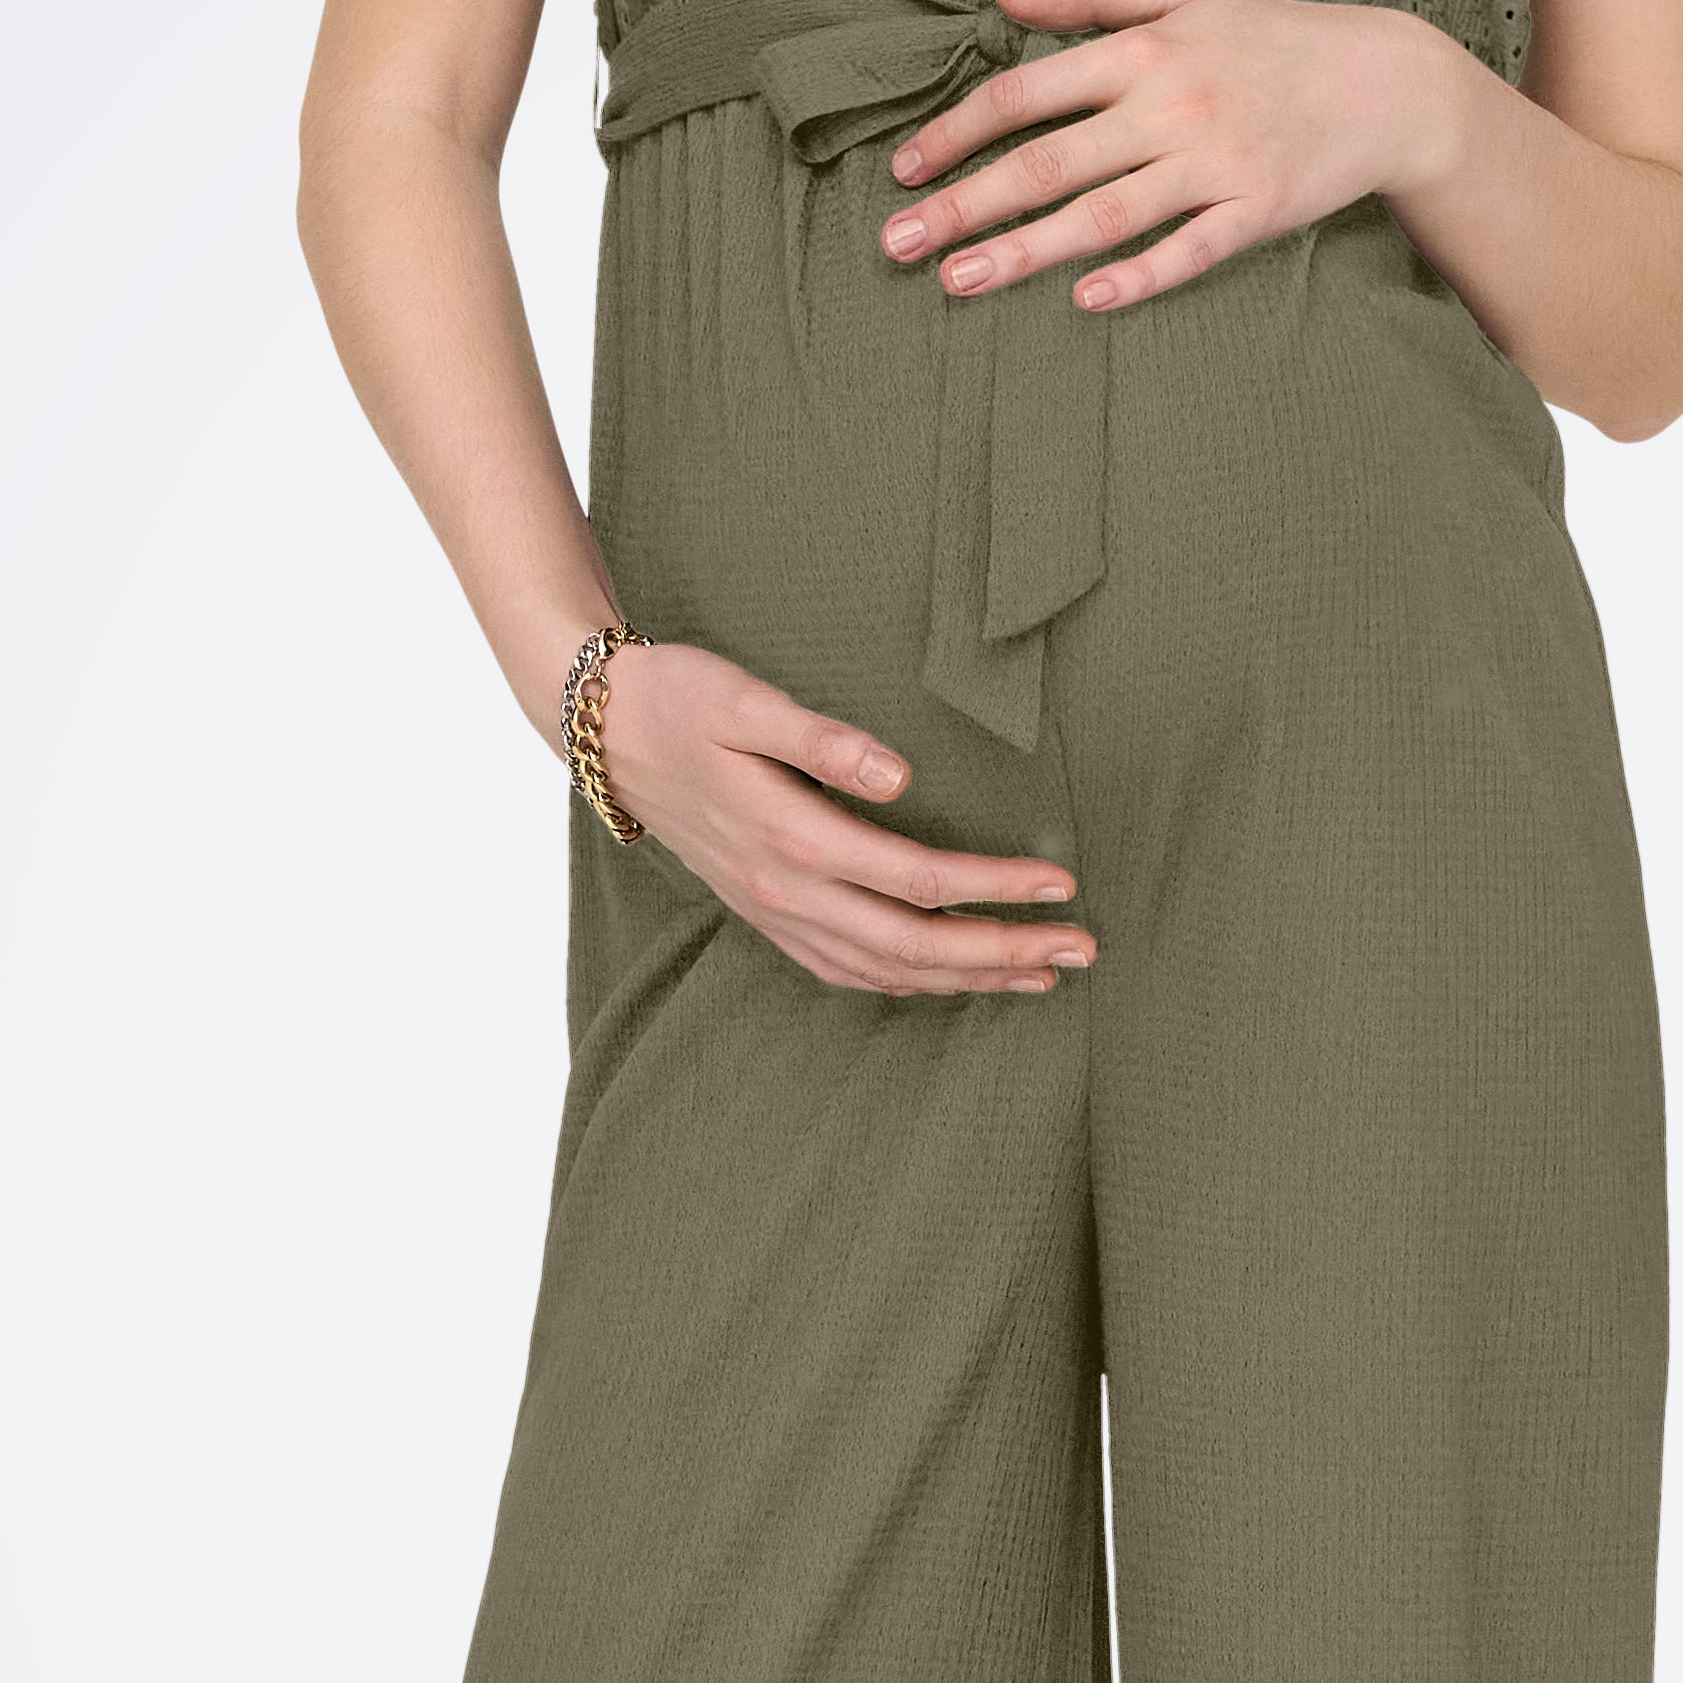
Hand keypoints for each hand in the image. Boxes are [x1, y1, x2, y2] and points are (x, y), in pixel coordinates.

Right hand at [590, 640, 1092, 1000]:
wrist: (601, 732)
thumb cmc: (680, 698)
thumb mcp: (744, 698)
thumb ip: (821, 738)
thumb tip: (898, 773)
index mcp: (789, 837)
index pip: (917, 880)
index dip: (994, 890)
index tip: (1061, 885)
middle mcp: (784, 891)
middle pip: (914, 945)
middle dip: (1003, 953)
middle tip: (1081, 952)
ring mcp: (772, 912)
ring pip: (885, 971)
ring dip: (967, 979)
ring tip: (1038, 976)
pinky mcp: (764, 914)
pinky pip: (846, 971)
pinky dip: (907, 984)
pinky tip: (948, 980)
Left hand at [882, 0, 1475, 308]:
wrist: (1386, 82)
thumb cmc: (1273, 39)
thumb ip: (1089, 1)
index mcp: (1143, 51)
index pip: (1026, 94)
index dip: (957, 132)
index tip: (904, 169)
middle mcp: (1171, 106)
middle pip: (1048, 163)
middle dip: (964, 204)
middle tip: (896, 243)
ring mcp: (1215, 163)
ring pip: (1104, 214)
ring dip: (1025, 251)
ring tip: (957, 282)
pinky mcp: (1259, 211)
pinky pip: (1189, 251)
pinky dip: (1139, 277)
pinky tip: (1085, 302)